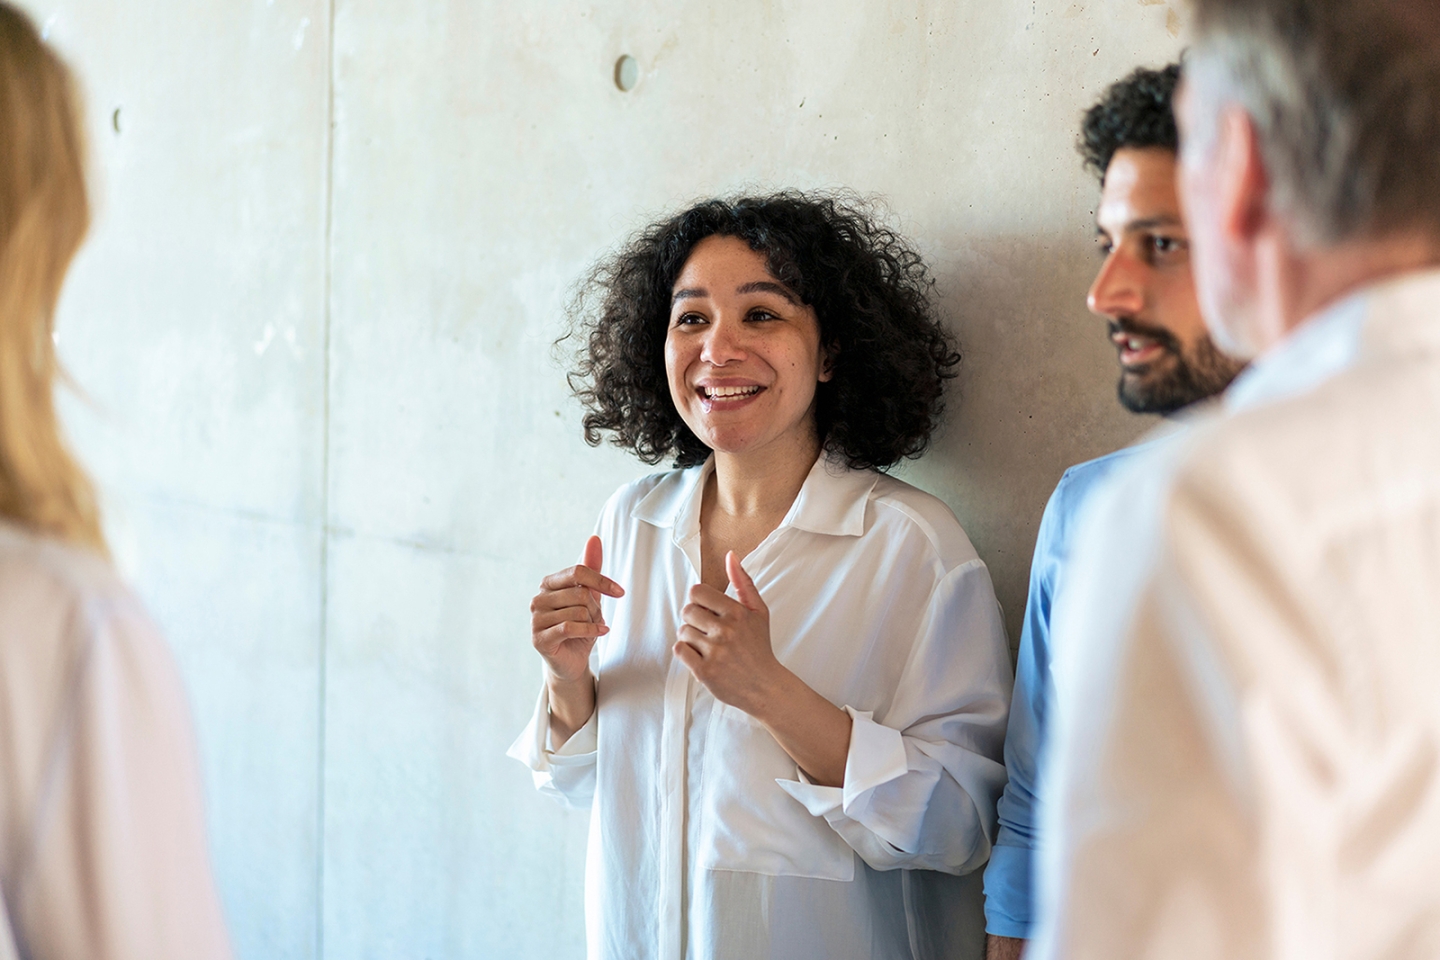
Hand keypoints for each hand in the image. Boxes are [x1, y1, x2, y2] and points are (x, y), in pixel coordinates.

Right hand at [531, 536, 624, 683]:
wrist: (572, 661)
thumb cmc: (579, 627)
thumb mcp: (589, 596)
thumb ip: (591, 569)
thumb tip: (594, 538)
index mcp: (548, 584)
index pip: (577, 572)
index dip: (602, 581)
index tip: (620, 592)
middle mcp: (538, 598)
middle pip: (580, 593)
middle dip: (596, 608)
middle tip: (596, 619)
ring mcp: (536, 619)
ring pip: (578, 611)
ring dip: (593, 622)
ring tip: (591, 628)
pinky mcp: (538, 638)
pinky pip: (570, 627)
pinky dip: (590, 630)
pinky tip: (598, 632)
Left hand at [674, 552, 784, 716]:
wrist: (766, 687)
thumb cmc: (759, 648)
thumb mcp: (758, 612)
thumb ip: (743, 582)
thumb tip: (731, 556)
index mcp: (737, 613)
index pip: (697, 592)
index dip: (699, 601)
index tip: (708, 612)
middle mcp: (726, 631)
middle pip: (687, 611)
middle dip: (693, 619)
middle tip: (706, 630)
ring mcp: (715, 652)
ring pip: (683, 632)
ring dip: (690, 638)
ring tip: (707, 646)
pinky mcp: (705, 671)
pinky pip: (680, 651)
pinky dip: (686, 653)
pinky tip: (701, 656)